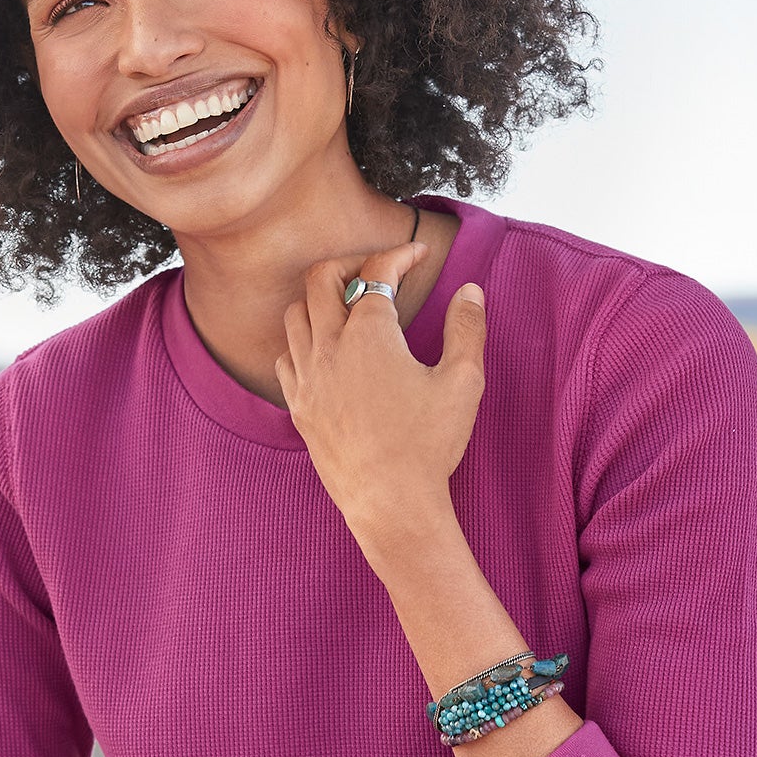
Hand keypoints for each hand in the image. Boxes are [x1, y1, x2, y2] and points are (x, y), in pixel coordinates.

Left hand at [274, 238, 486, 559]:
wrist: (389, 503)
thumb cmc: (429, 444)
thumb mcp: (463, 382)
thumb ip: (466, 329)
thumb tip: (471, 291)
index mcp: (369, 334)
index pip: (377, 272)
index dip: (400, 254)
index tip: (417, 254)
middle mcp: (329, 347)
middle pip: (321, 278)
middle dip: (350, 263)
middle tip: (376, 271)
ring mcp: (307, 377)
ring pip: (296, 314)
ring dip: (320, 300)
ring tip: (347, 307)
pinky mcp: (298, 406)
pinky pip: (286, 357)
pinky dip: (303, 342)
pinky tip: (325, 352)